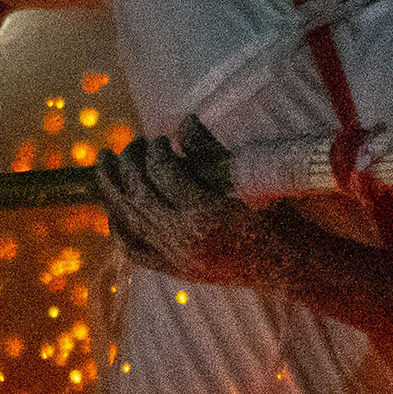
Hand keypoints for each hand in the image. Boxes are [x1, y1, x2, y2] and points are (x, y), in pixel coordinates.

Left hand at [94, 119, 283, 286]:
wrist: (287, 264)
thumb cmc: (272, 215)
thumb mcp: (245, 178)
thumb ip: (210, 151)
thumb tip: (183, 122)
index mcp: (205, 213)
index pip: (162, 174)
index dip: (154, 151)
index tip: (158, 139)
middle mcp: (184, 238)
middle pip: (138, 194)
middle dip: (127, 164)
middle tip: (128, 145)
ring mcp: (175, 258)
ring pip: (128, 220)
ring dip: (112, 189)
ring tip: (104, 164)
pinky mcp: (175, 271)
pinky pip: (134, 249)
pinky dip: (119, 227)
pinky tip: (113, 207)